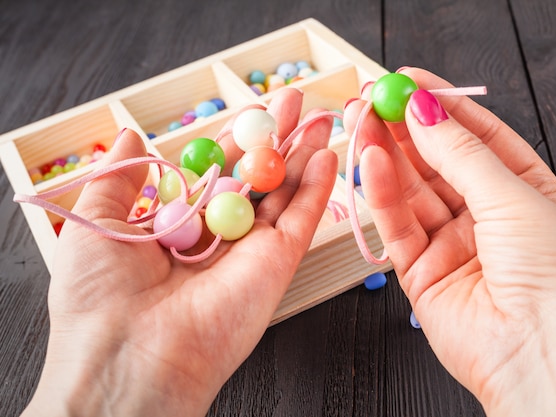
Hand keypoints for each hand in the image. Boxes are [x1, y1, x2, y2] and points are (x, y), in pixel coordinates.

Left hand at [22, 88, 337, 416]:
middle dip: (277, 136)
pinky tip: (327, 155)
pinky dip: (317, 187)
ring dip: (305, 154)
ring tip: (322, 117)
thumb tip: (128, 134)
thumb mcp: (95, 220)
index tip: (253, 109)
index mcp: (178, 224)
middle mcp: (218, 236)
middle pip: (256, 176)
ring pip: (285, 192)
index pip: (215, 170)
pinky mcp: (277, 262)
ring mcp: (251, 249)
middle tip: (296, 100)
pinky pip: (302, 218)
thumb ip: (118, 175)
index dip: (235, 139)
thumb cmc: (99, 297)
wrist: (130, 358)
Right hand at [344, 68, 555, 415]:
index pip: (480, 138)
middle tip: (376, 99)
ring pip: (413, 192)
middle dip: (406, 129)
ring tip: (363, 121)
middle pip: (439, 163)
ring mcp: (454, 246)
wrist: (547, 363)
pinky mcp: (422, 274)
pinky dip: (382, 194)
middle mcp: (489, 219)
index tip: (411, 81)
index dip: (444, 107)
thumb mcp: (516, 198)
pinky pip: (397, 226)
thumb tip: (426, 110)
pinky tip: (371, 162)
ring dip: (387, 155)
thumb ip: (462, 155)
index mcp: (528, 194)